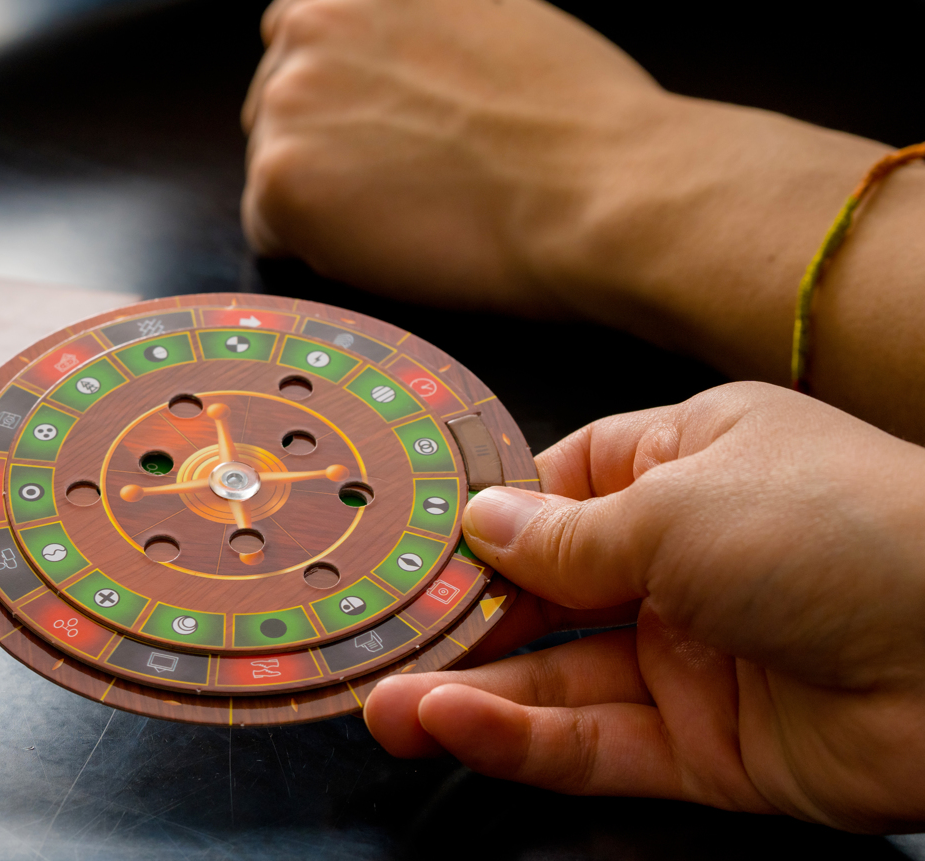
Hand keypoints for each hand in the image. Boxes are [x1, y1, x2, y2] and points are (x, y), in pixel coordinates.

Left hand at [241, 0, 676, 314]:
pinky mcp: (280, 173)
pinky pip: (269, 230)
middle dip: (332, 142)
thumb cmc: (585, 120)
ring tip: (424, 203)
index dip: (352, 95)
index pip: (305, 34)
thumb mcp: (488, 15)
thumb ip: (407, 28)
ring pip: (276, 163)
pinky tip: (399, 239)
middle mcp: (314, 13)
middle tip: (426, 175)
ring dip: (329, 195)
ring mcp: (289, 92)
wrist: (611, 189)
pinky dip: (320, 250)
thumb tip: (370, 76)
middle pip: (279, 99)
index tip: (408, 125)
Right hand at [364, 382, 924, 831]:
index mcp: (691, 465)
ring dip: (469, 691)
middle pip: (546, 594)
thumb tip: (482, 525)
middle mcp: (688, 560)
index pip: (562, 488)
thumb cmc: (842, 531)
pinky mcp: (711, 751)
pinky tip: (454, 726)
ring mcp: (698, 658)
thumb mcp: (675, 505)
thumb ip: (564, 534)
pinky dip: (522, 740)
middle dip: (461, 619)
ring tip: (383, 703)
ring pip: (558, 679)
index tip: (410, 546)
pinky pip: (597, 745)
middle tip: (374, 638)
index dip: (489, 519)